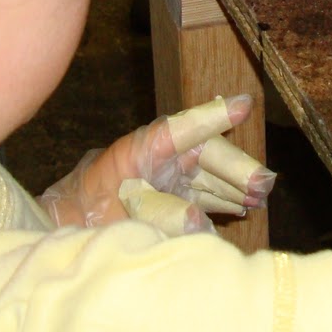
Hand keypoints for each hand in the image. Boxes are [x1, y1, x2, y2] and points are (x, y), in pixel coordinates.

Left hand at [39, 95, 274, 232]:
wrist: (69, 225)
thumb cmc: (91, 213)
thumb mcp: (125, 212)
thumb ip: (163, 214)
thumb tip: (201, 219)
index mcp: (145, 148)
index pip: (184, 128)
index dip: (214, 116)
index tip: (244, 105)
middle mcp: (161, 157)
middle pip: (207, 155)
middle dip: (236, 168)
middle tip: (262, 185)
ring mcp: (168, 176)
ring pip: (210, 174)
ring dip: (234, 185)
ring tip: (259, 196)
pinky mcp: (171, 195)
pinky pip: (204, 192)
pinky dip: (223, 200)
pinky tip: (243, 207)